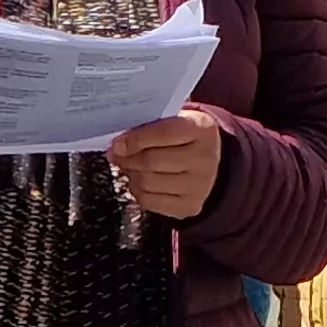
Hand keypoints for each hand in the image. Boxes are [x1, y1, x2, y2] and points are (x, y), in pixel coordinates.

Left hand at [107, 109, 227, 218]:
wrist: (211, 162)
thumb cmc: (186, 137)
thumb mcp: (177, 120)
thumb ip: (152, 125)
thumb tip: (119, 143)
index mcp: (202, 129)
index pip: (163, 133)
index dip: (135, 139)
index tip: (117, 144)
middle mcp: (205, 159)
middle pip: (152, 161)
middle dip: (128, 159)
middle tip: (116, 155)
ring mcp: (200, 185)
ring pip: (148, 182)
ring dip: (130, 174)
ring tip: (128, 166)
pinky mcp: (190, 206)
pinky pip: (150, 202)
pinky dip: (137, 192)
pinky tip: (138, 181)